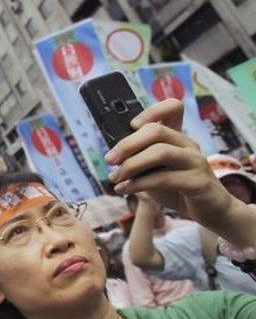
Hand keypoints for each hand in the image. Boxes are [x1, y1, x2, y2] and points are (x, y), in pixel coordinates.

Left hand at [106, 99, 237, 228]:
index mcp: (178, 136)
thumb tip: (112, 154)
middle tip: (110, 160)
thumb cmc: (176, 187)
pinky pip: (163, 178)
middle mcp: (188, 144)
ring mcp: (196, 161)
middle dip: (127, 144)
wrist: (210, 211)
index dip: (150, 111)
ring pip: (160, 152)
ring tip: (115, 178)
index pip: (173, 107)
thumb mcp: (154, 169)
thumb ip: (139, 158)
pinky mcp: (199, 182)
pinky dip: (138, 184)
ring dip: (130, 165)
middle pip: (156, 131)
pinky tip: (124, 190)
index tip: (131, 125)